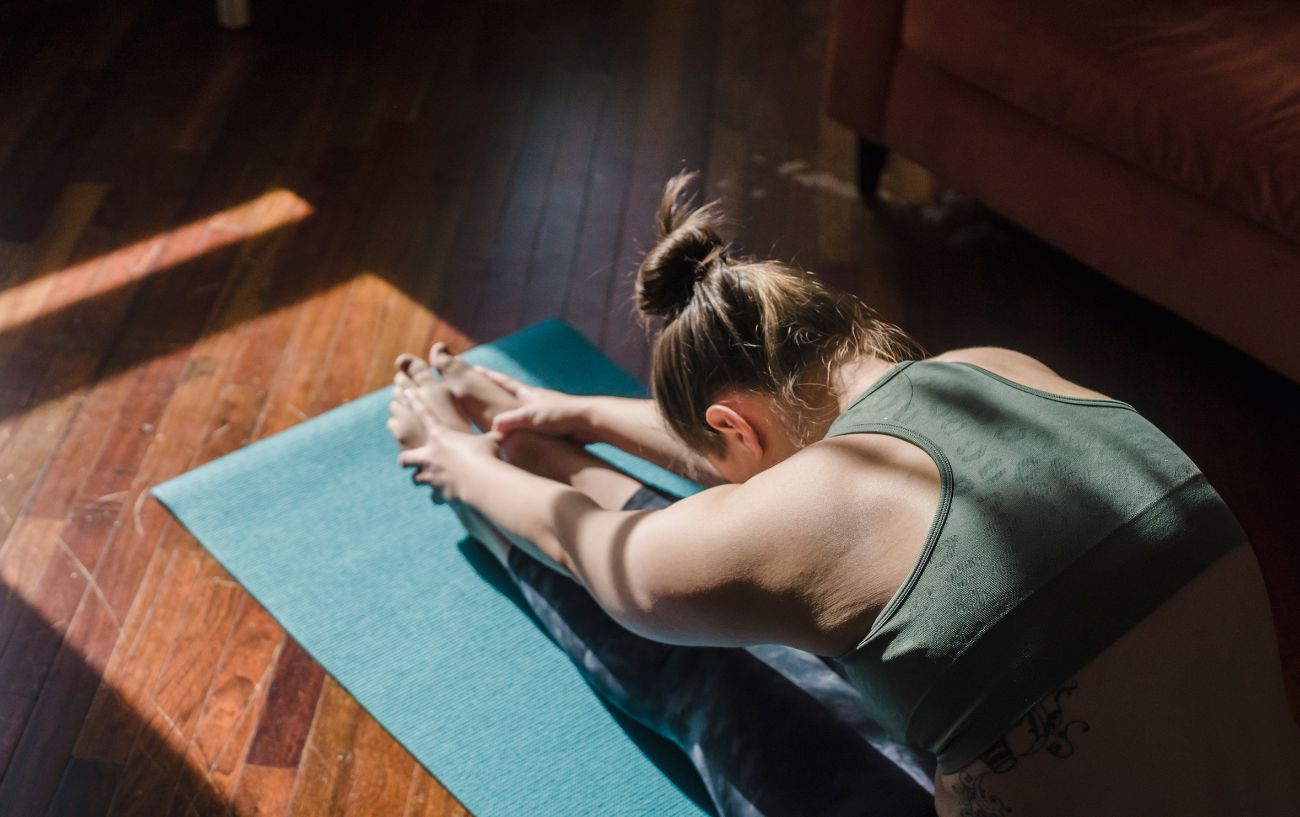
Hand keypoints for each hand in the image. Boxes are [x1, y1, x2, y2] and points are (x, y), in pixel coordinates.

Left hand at [395, 388, 501, 501]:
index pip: (424, 414)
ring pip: (416, 480)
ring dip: (424, 480)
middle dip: (406, 460)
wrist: (480, 482)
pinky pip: (435, 498)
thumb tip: (506, 430)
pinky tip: (449, 497)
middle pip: (405, 459)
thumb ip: (493, 436)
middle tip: (410, 461)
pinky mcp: (438, 494)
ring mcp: (431, 477)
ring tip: (433, 480)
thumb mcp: (492, 441)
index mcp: (440, 437)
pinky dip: (440, 497)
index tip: (406, 393)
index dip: (414, 402)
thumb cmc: (486, 456)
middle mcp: (429, 457)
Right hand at [472, 366, 595, 441]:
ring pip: (521, 412)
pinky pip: (531, 428)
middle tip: (482, 388)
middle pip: (511, 394)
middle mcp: (536, 401)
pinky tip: (520, 438)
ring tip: (499, 415)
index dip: (488, 376)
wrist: (590, 422)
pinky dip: (522, 429)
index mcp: (529, 394)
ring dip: (509, 411)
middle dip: (496, 391)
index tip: (474, 367)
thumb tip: (493, 428)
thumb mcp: (531, 417)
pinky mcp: (553, 427)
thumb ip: (509, 421)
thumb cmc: (562, 416)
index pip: (503, 382)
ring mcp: (545, 413)